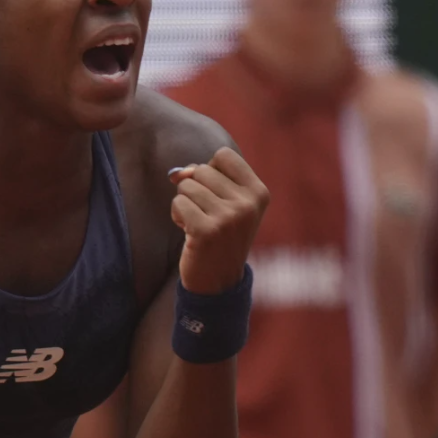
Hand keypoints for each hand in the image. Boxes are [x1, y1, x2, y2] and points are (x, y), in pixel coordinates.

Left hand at [168, 148, 269, 294]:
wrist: (219, 281)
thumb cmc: (220, 235)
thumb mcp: (226, 203)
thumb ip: (206, 178)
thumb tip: (178, 173)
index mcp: (259, 193)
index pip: (224, 155)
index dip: (211, 170)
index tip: (216, 193)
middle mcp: (247, 204)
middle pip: (201, 169)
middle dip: (195, 189)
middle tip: (206, 214)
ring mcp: (228, 218)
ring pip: (187, 185)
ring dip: (185, 203)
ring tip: (199, 223)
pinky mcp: (206, 231)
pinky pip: (178, 203)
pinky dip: (177, 215)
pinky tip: (190, 232)